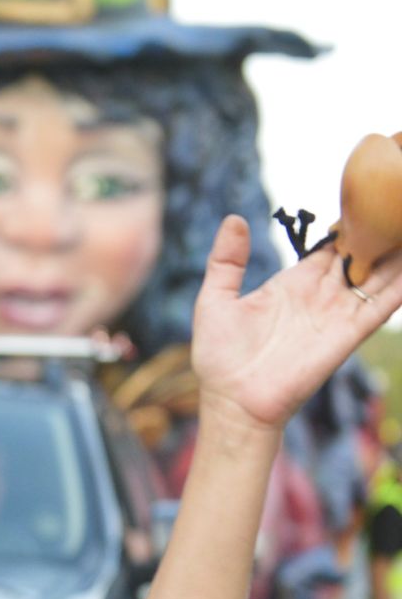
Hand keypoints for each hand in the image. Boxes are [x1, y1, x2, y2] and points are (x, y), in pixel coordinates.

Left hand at [191, 215, 401, 433]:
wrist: (233, 401)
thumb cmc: (219, 357)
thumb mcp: (215, 299)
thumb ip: (226, 260)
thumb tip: (233, 218)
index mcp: (292, 283)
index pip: (330, 248)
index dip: (348, 225)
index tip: (367, 196)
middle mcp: (321, 295)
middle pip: (361, 255)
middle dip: (380, 232)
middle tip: (396, 201)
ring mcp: (337, 312)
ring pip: (380, 274)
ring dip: (397, 253)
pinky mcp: (349, 332)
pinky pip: (384, 303)